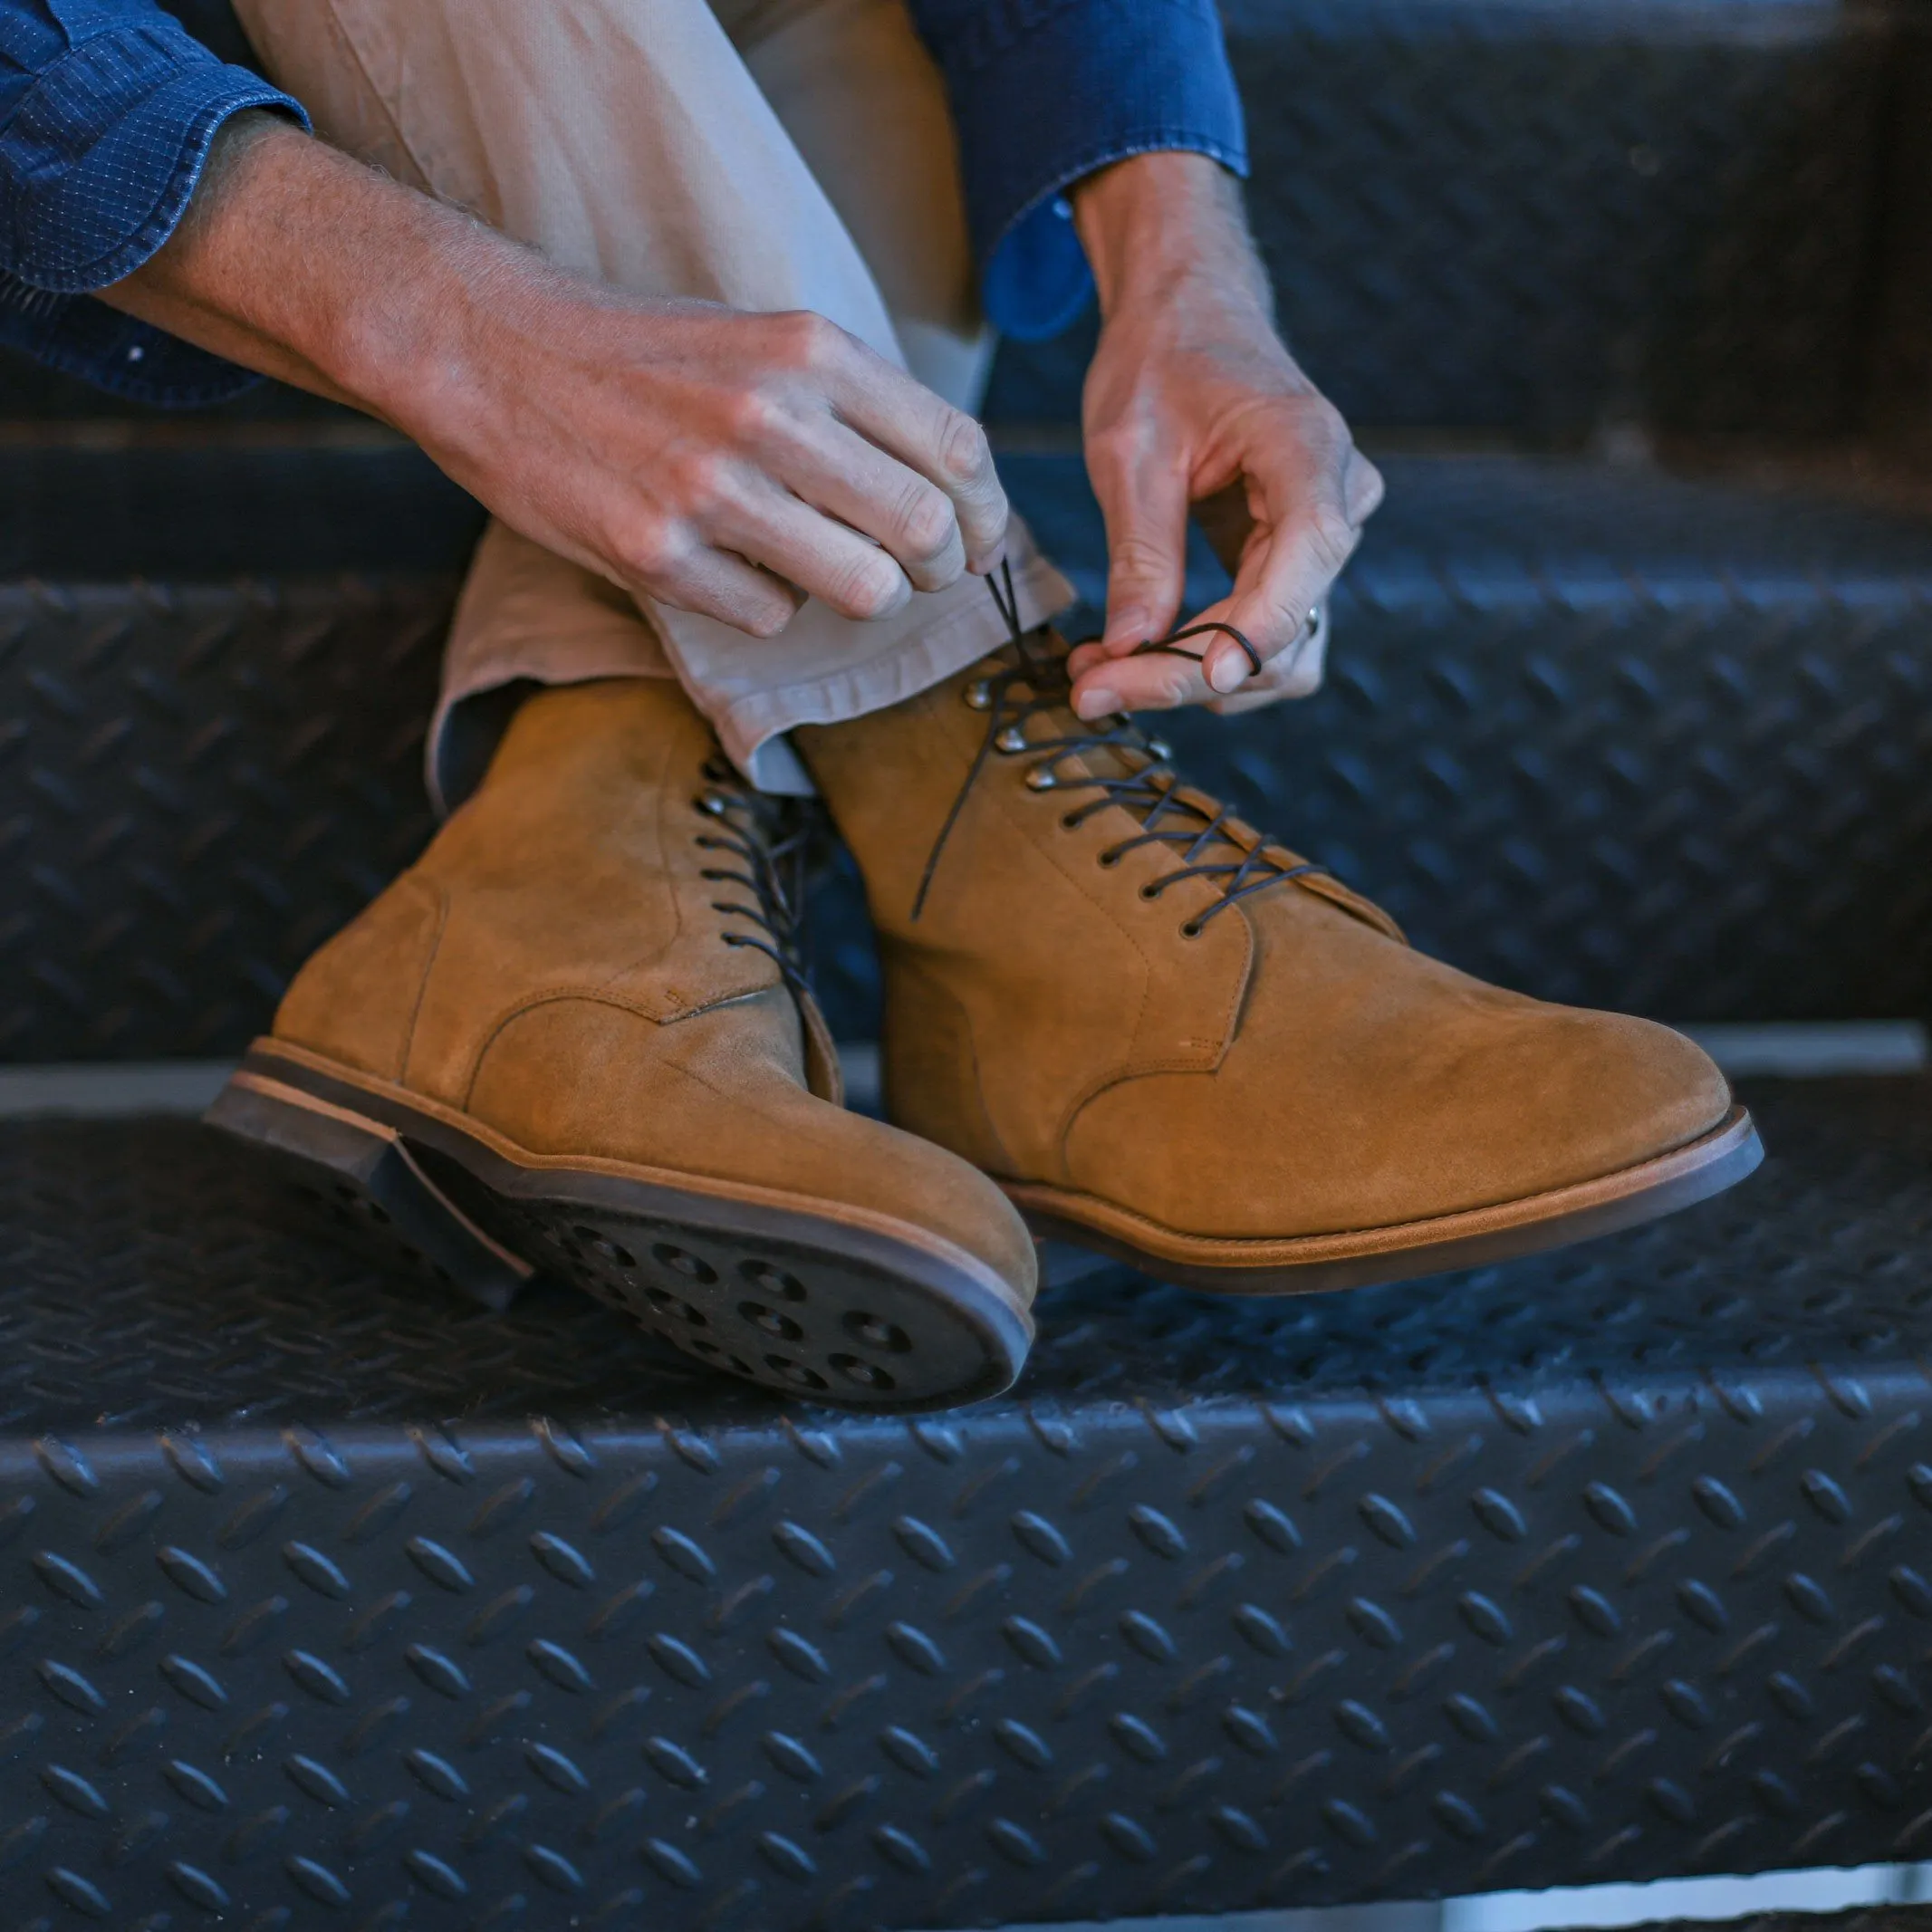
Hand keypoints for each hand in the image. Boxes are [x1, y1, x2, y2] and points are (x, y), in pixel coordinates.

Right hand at [101, 114, 1008, 638]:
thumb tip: (949, 493)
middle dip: (943, 569)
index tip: (977, 536)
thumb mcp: (761, 340)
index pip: (955, 449)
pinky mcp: (658, 554)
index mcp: (810, 351)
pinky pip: (770, 617)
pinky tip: (733, 569)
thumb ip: (852, 403)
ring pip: (862, 589)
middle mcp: (770, 415)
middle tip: (925, 576)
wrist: (493, 350)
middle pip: (925, 530)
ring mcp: (711, 489)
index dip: (986, 510)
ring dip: (863, 597)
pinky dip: (768, 606)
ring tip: (831, 577)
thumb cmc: (643, 355)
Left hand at [1062, 153, 1382, 718]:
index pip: (1308, 550)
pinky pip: (1265, 637)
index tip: (1203, 678)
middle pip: (1287, 622)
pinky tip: (1135, 658)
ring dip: (1195, 679)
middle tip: (1089, 686)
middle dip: (1190, 670)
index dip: (1260, 625)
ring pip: (1281, 650)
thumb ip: (1140, 551)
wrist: (1190, 319)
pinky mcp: (1293, 562)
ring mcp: (1323, 536)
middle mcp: (1338, 497)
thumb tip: (1132, 648)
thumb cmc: (1161, 362)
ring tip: (1101, 675)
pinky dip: (1203, 661)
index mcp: (1308, 446)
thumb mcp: (1129, 451)